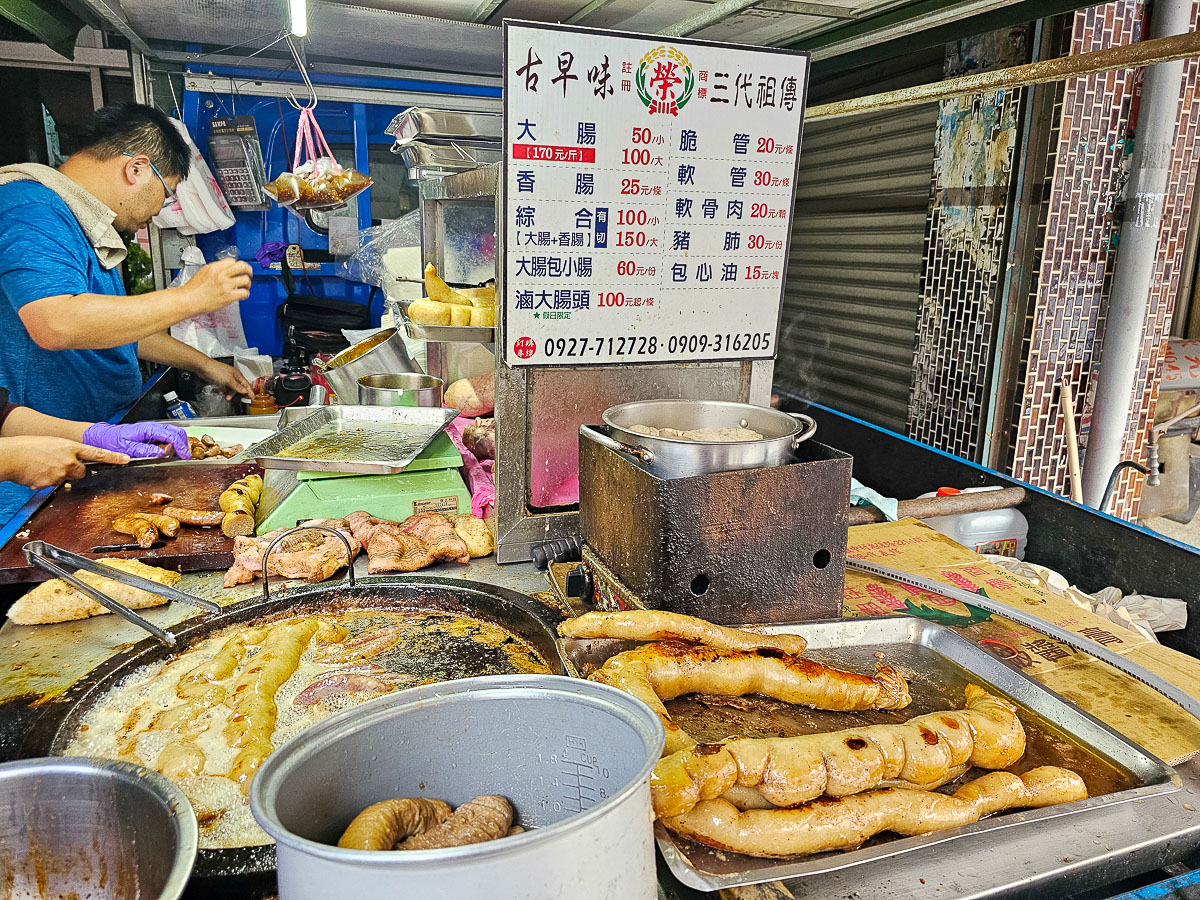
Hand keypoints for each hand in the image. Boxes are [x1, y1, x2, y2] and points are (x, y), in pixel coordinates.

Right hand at [0, 437, 128, 488]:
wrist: (11, 456)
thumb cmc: (28, 447)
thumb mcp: (52, 444)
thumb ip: (66, 452)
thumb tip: (72, 460)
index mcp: (69, 447)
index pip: (97, 453)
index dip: (113, 457)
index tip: (126, 459)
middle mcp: (68, 461)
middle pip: (82, 471)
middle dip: (75, 470)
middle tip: (59, 464)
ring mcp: (60, 473)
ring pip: (67, 478)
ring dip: (60, 475)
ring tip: (43, 466)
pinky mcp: (50, 484)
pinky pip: (52, 485)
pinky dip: (46, 481)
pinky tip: (36, 473)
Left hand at [83, 421, 190, 458]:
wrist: (102, 437)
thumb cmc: (112, 441)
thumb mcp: (128, 448)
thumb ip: (145, 450)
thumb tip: (161, 453)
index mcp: (148, 429)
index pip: (171, 436)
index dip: (180, 447)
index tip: (184, 456)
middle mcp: (152, 427)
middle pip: (176, 432)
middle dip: (184, 444)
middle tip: (186, 456)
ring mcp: (152, 430)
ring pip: (174, 433)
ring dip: (180, 443)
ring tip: (181, 455)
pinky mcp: (150, 434)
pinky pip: (167, 436)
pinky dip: (174, 443)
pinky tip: (172, 451)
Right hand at [178, 258, 251, 314]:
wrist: (189, 300)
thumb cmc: (194, 289)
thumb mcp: (204, 272)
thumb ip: (216, 269)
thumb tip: (226, 268)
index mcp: (215, 267)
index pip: (232, 260)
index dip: (237, 265)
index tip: (239, 269)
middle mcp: (221, 275)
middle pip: (242, 266)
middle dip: (248, 270)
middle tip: (248, 274)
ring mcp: (225, 285)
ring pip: (246, 279)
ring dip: (248, 283)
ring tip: (245, 286)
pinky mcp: (228, 296)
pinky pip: (244, 293)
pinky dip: (246, 294)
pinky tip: (242, 294)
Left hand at [202, 359, 253, 399]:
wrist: (204, 367)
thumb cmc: (216, 370)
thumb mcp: (229, 381)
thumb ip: (237, 387)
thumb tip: (245, 391)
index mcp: (238, 375)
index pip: (246, 385)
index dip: (250, 392)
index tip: (252, 398)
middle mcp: (233, 376)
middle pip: (238, 387)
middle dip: (236, 394)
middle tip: (232, 398)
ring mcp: (226, 378)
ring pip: (231, 388)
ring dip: (229, 393)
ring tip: (225, 396)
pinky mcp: (220, 380)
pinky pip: (224, 387)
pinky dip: (223, 390)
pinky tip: (220, 392)